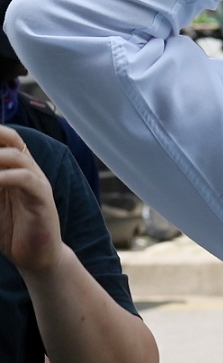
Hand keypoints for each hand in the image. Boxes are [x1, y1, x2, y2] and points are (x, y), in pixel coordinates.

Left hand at [0, 126, 61, 273]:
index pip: (6, 139)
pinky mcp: (42, 199)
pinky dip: (5, 176)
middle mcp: (28, 171)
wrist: (37, 258)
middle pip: (13, 140)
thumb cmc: (11, 230)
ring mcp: (37, 183)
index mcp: (16, 169)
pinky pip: (25, 179)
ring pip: (17, 156)